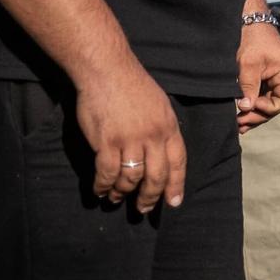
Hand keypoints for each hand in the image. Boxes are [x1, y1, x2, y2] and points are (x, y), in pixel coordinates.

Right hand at [75, 63, 187, 212]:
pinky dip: (103, 185)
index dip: (176, 184)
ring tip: (117, 199)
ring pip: (131, 178)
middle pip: (157, 176)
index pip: (178, 163)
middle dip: (150, 197)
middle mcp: (153, 137)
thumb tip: (162, 152)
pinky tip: (100, 191)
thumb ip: (162, 130)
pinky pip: (107, 173)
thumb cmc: (133, 86)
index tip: (174, 202)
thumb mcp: (160, 106)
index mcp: (169, 127)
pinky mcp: (107, 142)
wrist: (107, 70)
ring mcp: (130, 140)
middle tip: (144, 209)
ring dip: (124, 192)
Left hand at [237, 19, 279, 131]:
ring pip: (269, 102)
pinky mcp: (266, 77)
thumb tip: (246, 108)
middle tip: (240, 124)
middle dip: (259, 115)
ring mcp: (276, 78)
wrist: (249, 21)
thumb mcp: (248, 64)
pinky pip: (263, 95)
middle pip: (277, 105)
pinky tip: (242, 113)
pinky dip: (252, 104)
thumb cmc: (252, 38)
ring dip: (255, 113)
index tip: (249, 106)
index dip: (267, 108)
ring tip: (239, 124)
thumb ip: (248, 87)